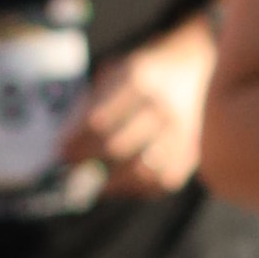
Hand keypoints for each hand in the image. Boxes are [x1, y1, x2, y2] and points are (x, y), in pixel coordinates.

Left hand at [71, 20, 214, 199]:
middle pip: (116, 147)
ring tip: (91, 183)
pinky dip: (136, 189)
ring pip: (139, 171)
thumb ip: (91, 101)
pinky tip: (120, 184)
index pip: (98, 120)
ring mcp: (181, 132)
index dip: (75, 141)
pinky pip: (160, 183)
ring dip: (109, 182)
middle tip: (69, 170)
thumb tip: (65, 141)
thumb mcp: (117, 71)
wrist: (199, 68)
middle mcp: (162, 106)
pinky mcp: (191, 153)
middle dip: (86, 162)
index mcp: (140, 80)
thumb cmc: (146, 74)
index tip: (59, 151)